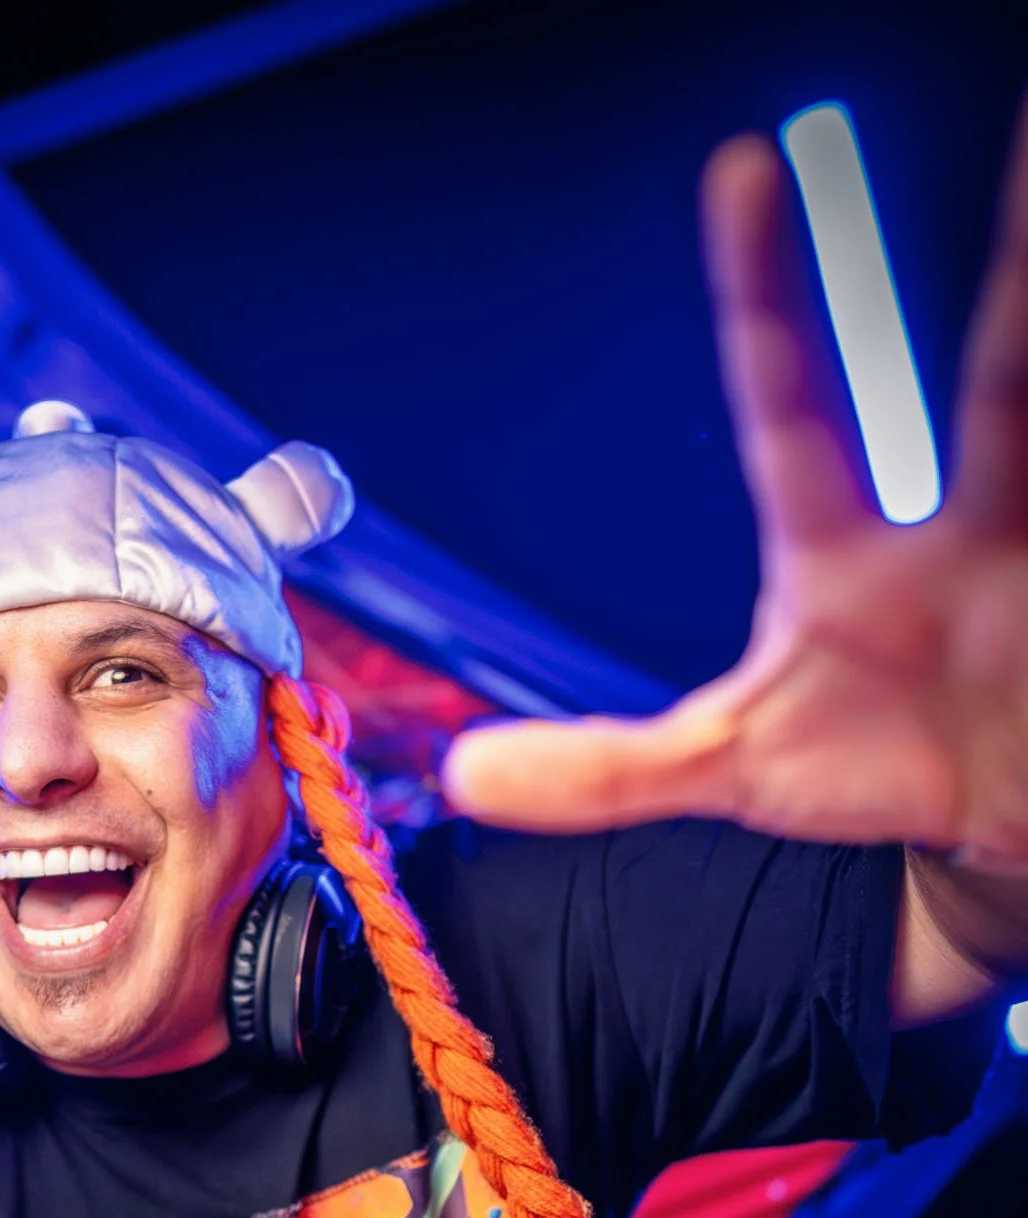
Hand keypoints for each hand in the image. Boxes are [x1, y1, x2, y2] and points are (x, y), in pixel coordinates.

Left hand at [444, 100, 1027, 866]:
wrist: (989, 818)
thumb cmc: (869, 763)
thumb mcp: (729, 766)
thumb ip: (606, 769)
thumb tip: (469, 774)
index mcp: (839, 553)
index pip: (788, 404)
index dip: (763, 298)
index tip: (740, 174)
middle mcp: (956, 522)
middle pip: (997, 378)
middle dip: (1016, 267)